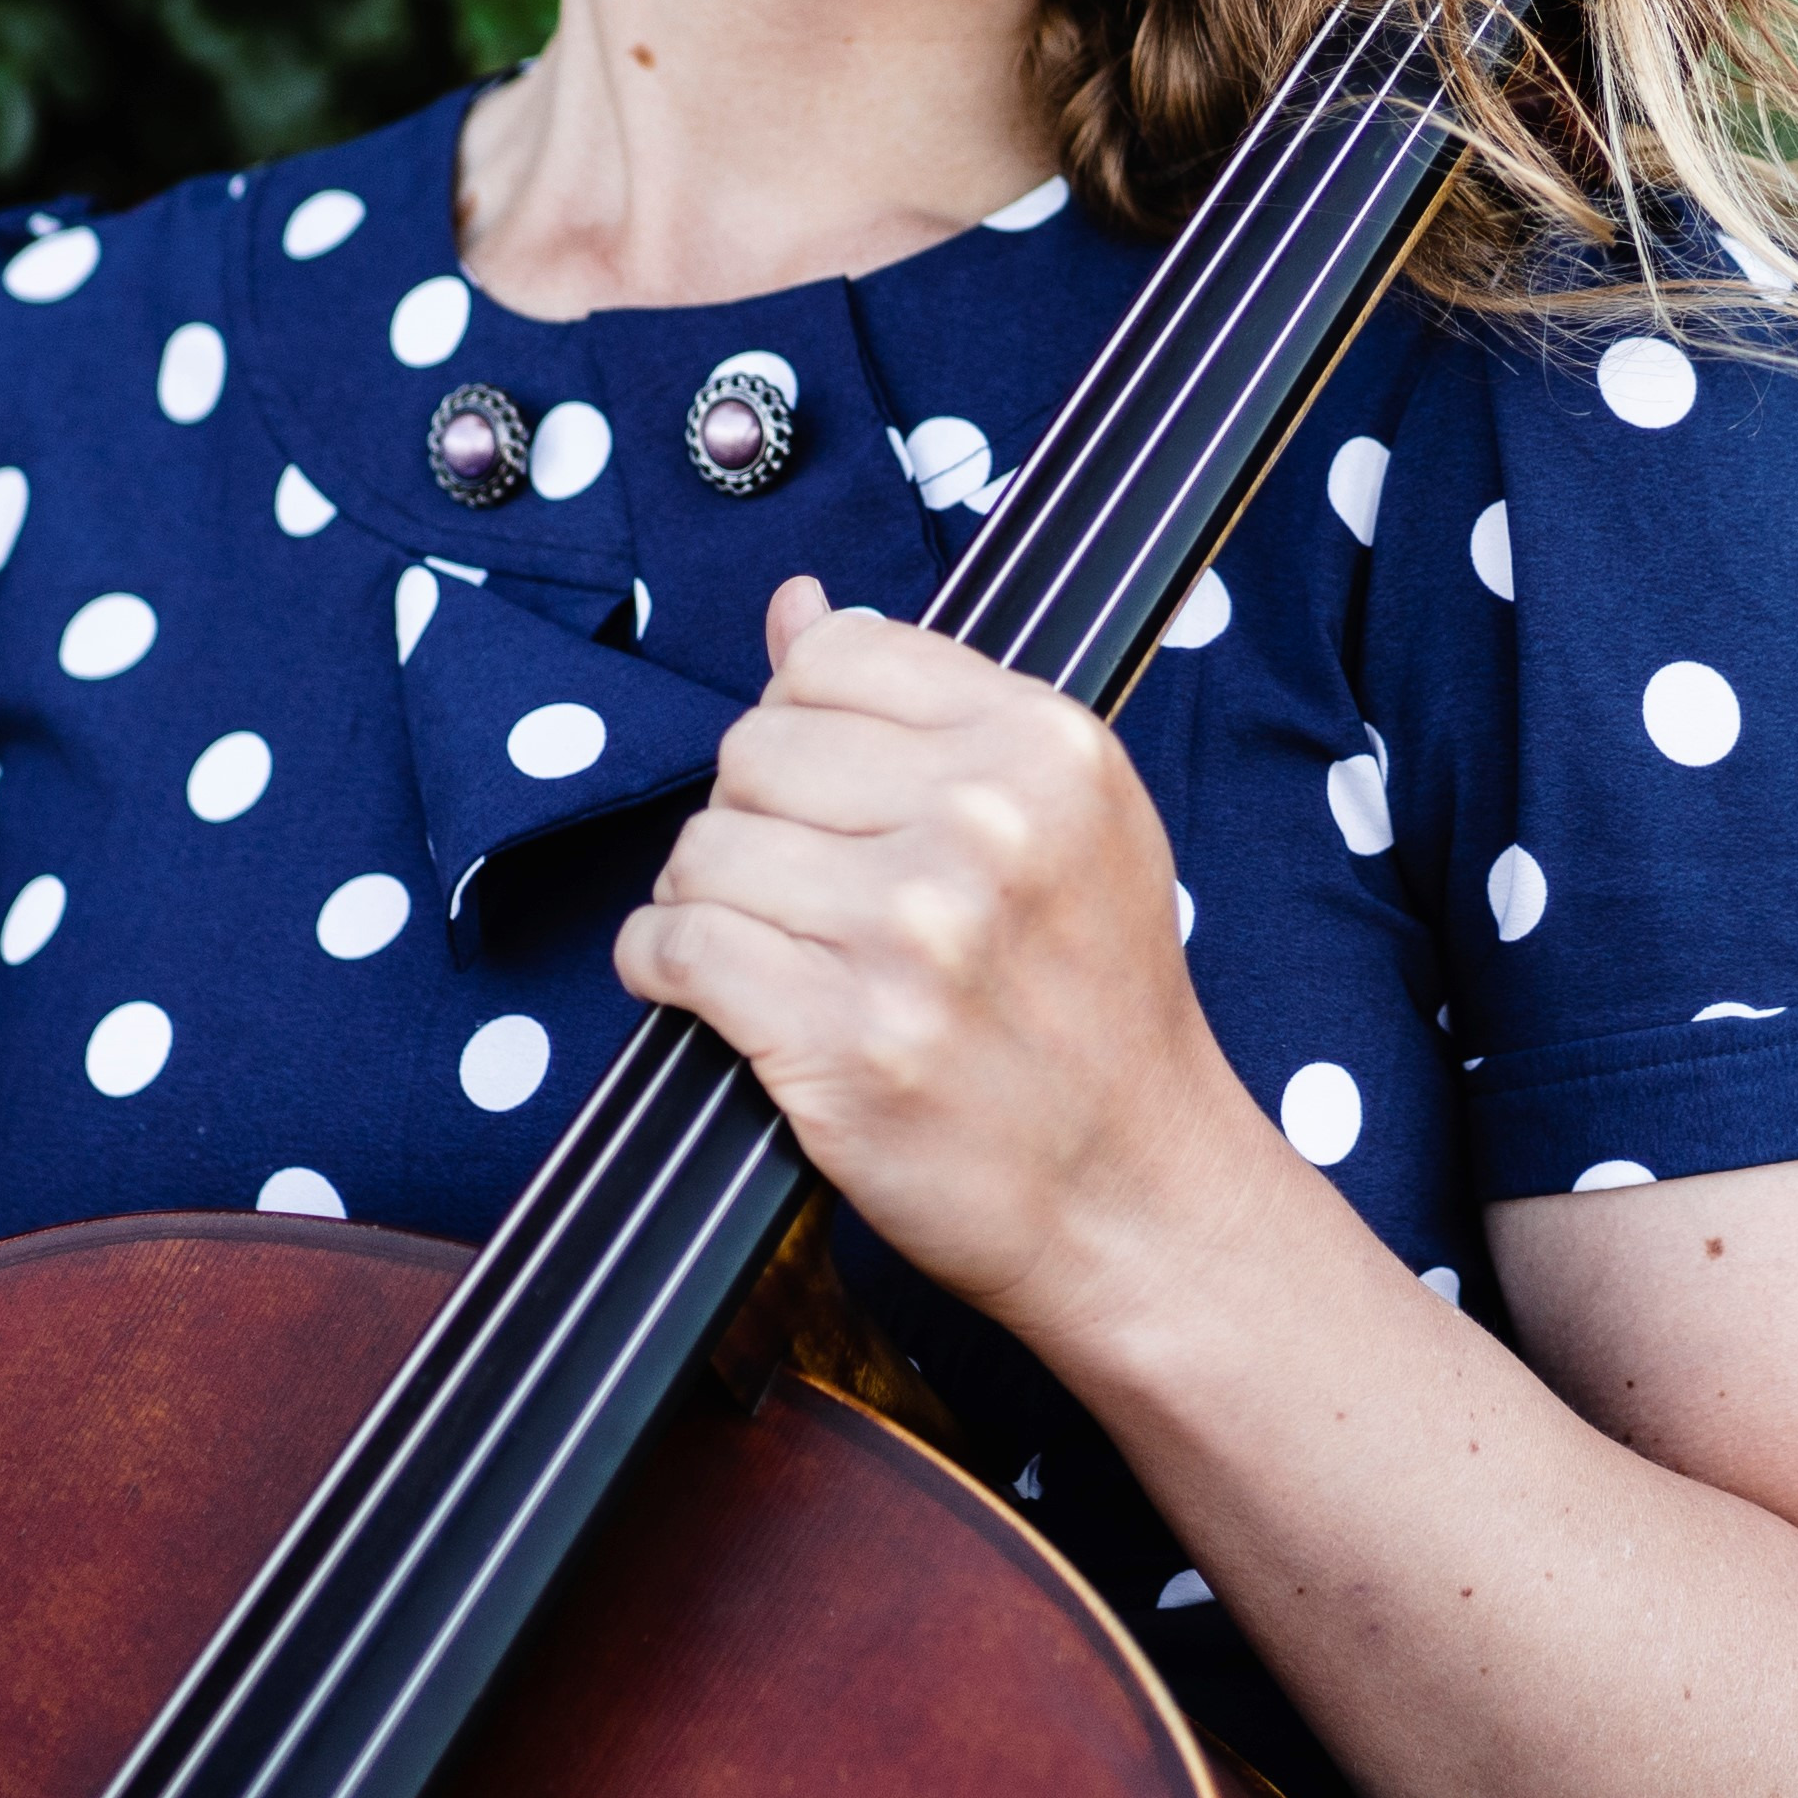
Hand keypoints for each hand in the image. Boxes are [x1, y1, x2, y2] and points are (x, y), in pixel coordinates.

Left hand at [617, 578, 1279, 1346]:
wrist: (1134, 1191)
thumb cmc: (1095, 1007)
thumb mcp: (1063, 822)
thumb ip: (931, 705)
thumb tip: (798, 606)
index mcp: (1046, 748)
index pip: (833, 656)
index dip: (804, 724)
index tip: (826, 791)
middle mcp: (985, 826)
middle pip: (755, 749)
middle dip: (753, 817)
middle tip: (798, 887)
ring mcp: (913, 935)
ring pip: (703, 848)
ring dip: (703, 898)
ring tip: (763, 945)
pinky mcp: (843, 1041)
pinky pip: (675, 948)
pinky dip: (662, 966)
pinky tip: (709, 988)